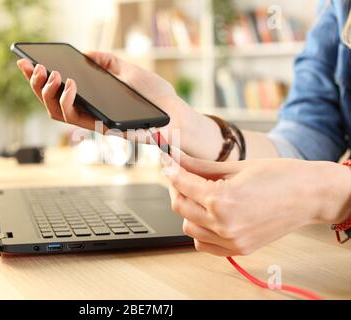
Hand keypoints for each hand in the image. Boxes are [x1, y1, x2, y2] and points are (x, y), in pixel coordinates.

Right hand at [17, 51, 192, 143]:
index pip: (58, 90)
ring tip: (51, 73)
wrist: (175, 113)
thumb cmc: (155, 95)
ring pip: (55, 113)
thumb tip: (89, 53)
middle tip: (32, 66)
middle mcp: (88, 112)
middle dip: (36, 84)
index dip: (39, 78)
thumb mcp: (129, 72)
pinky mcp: (100, 127)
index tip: (25, 61)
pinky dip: (67, 100)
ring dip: (47, 92)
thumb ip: (108, 63)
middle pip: (50, 102)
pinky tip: (69, 82)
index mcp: (91, 99)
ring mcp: (92, 121)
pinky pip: (74, 118)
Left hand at [164, 151, 350, 255]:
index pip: (182, 183)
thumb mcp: (236, 166)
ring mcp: (231, 240)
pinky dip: (199, 229)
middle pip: (180, 206)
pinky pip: (203, 243)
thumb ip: (200, 166)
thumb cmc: (280, 176)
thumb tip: (176, 158)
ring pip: (188, 227)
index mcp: (223, 200)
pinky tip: (208, 214)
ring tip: (198, 194)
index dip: (170, 169)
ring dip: (187, 209)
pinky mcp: (238, 249)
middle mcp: (224, 224)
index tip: (166, 161)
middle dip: (176, 187)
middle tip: (180, 174)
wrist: (310, 195)